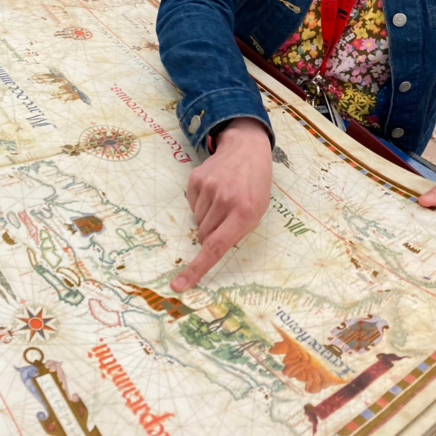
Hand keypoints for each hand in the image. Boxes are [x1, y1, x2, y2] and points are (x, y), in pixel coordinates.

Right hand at [171, 118, 271, 291]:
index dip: (196, 269)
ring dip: (207, 217)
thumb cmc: (255, 187)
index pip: (215, 247)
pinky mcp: (196, 179)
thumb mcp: (256, 212)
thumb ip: (235, 233)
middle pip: (203, 236)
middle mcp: (225, 200)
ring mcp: (209, 187)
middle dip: (210, 234)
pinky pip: (192, 205)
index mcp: (244, 214)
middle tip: (225, 218)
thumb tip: (206, 250)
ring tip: (222, 199)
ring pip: (197, 221)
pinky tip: (214, 190)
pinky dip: (200, 204)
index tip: (179, 285)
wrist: (246, 149)